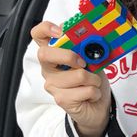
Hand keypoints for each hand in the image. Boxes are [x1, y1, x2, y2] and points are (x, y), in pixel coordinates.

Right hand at [31, 20, 111, 136]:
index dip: (45, 29)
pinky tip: (91, 95)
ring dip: (94, 79)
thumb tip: (90, 37)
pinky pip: (85, 90)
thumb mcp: (92, 60)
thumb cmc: (92, 81)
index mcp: (54, 54)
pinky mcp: (61, 99)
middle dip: (69, 55)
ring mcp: (52, 85)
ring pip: (77, 75)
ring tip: (94, 83)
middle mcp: (48, 69)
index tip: (60, 31)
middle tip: (83, 63)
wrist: (98, 107)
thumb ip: (87, 48)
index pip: (38, 36)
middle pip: (45, 54)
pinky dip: (95, 92)